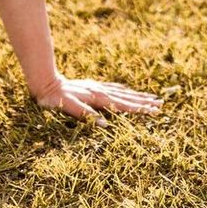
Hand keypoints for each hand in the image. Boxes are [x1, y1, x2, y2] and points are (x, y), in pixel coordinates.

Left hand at [35, 72, 163, 126]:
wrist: (46, 82)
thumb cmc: (55, 99)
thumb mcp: (68, 108)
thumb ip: (85, 115)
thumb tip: (104, 125)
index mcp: (97, 98)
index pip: (123, 105)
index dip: (139, 109)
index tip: (154, 111)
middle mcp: (100, 91)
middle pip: (127, 97)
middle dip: (144, 101)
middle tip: (160, 104)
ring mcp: (97, 87)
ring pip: (122, 92)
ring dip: (137, 96)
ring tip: (151, 97)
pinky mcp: (92, 86)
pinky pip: (113, 88)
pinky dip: (124, 91)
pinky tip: (127, 91)